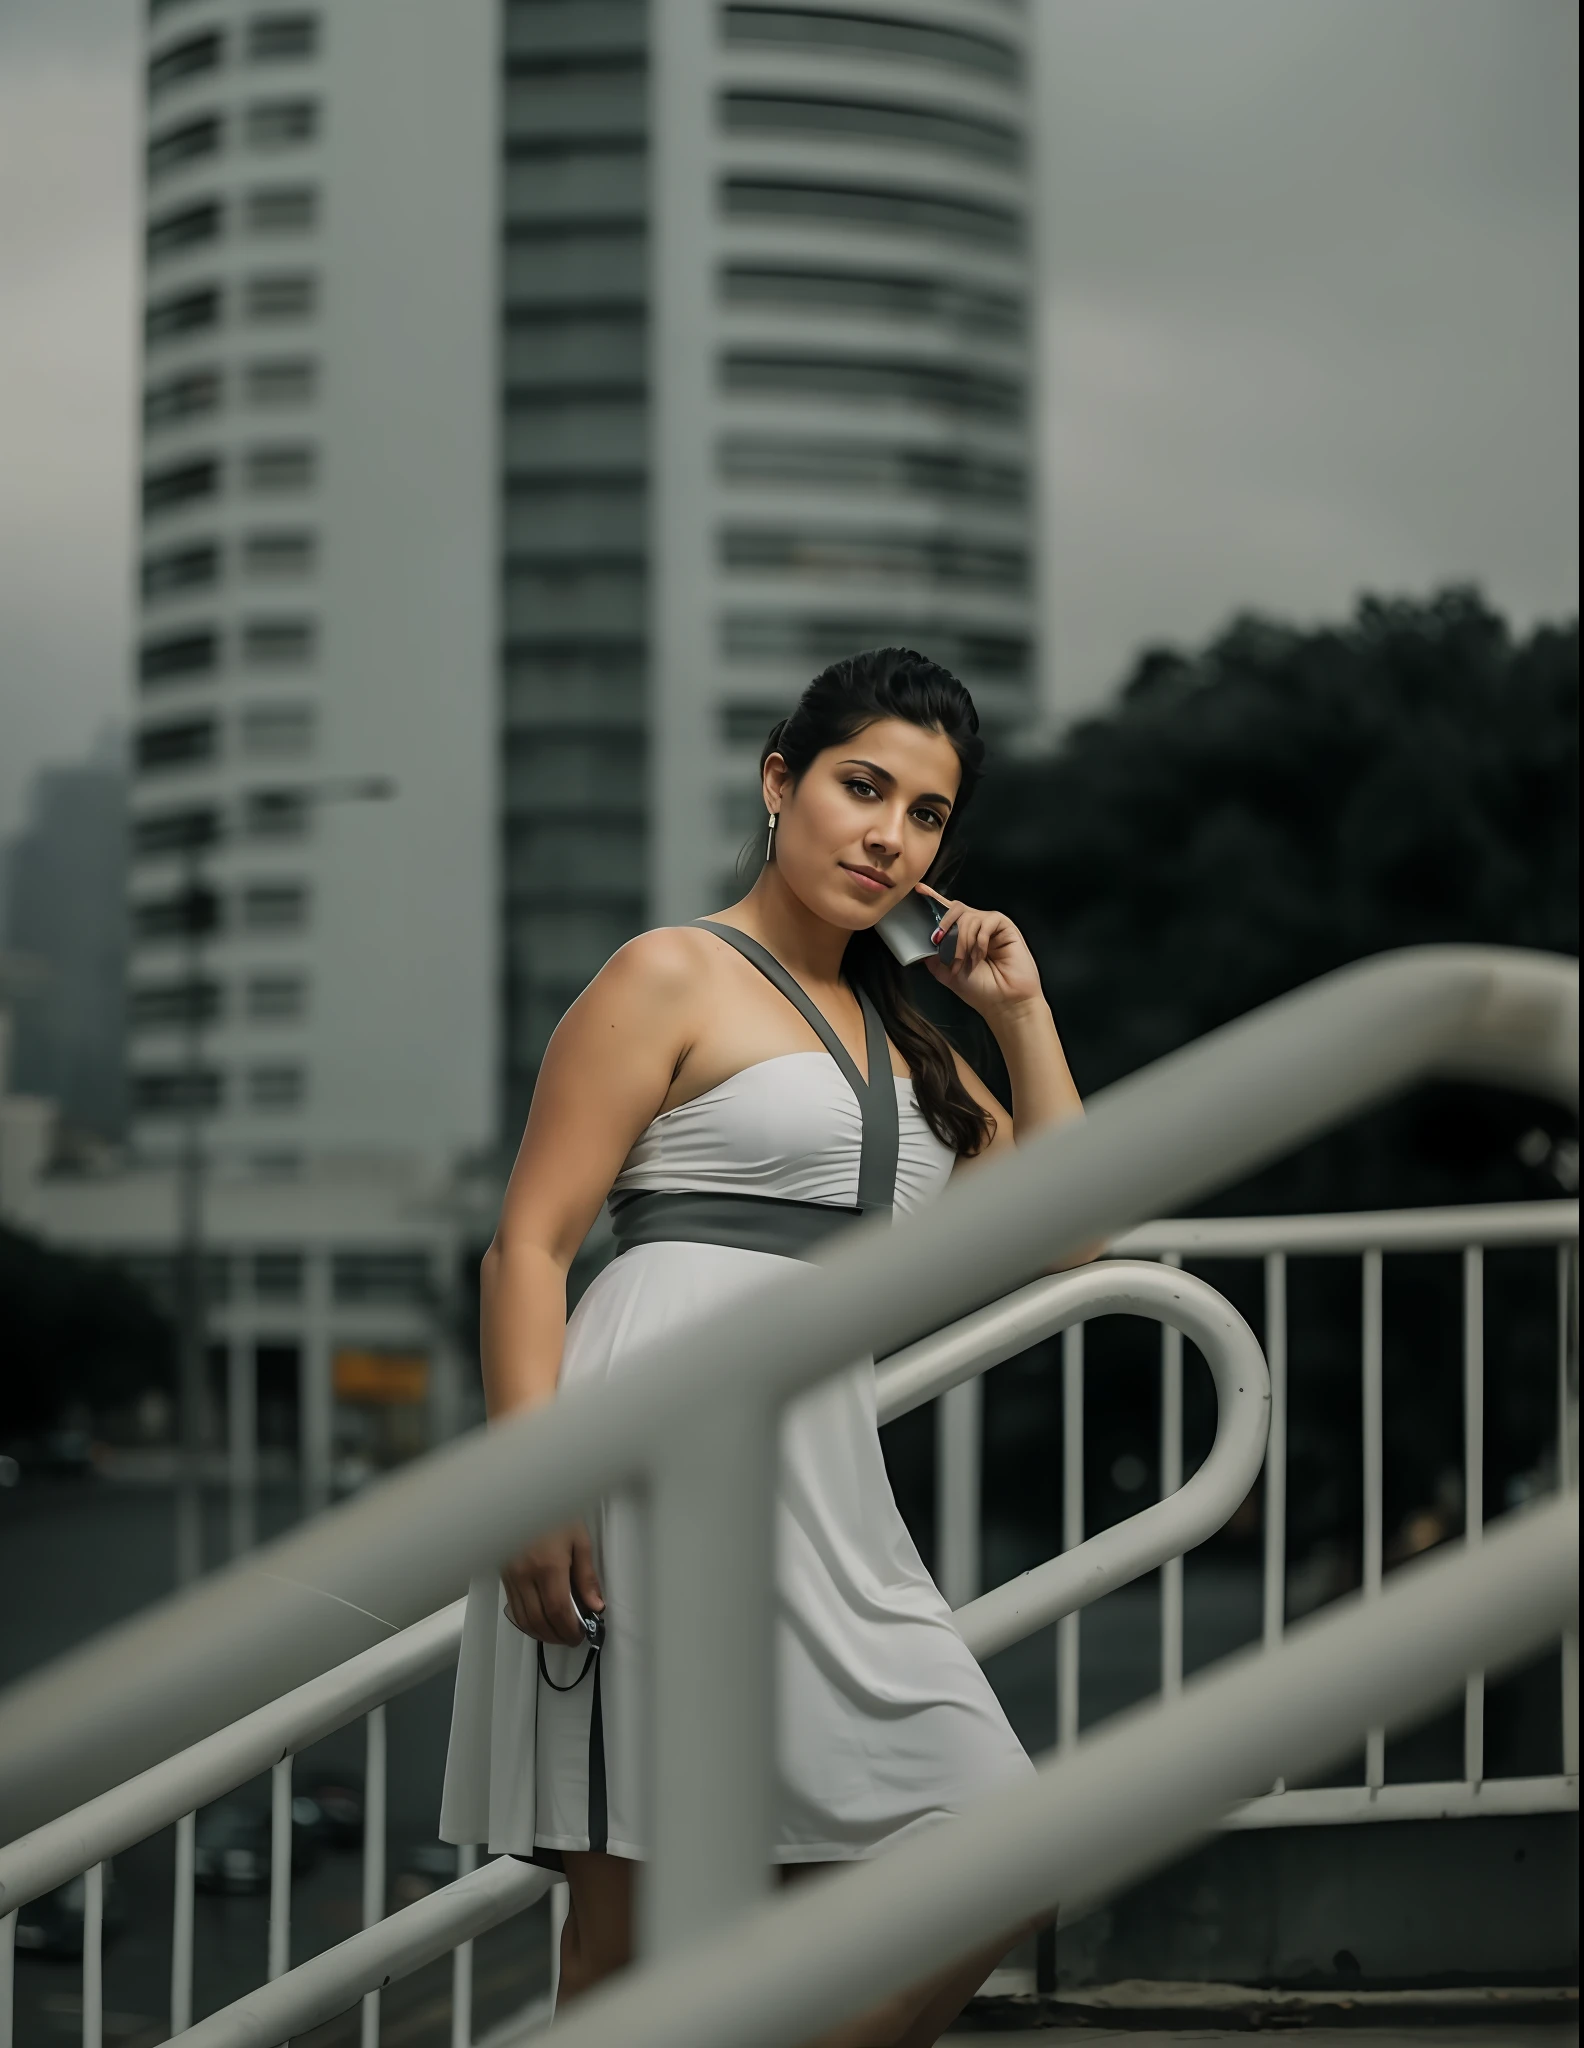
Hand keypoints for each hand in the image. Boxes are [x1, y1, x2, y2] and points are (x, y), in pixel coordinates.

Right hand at [501, 1520, 603, 1645]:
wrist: (524, 1495)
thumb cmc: (554, 1512)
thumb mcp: (579, 1539)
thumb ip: (587, 1576)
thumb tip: (595, 1605)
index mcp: (548, 1565)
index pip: (559, 1611)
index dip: (570, 1629)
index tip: (581, 1634)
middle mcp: (525, 1575)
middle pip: (539, 1620)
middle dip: (557, 1636)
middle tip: (572, 1637)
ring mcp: (511, 1576)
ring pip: (523, 1619)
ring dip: (541, 1633)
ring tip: (558, 1634)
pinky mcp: (503, 1576)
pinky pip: (514, 1608)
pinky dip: (527, 1622)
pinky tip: (540, 1621)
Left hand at [917, 884, 1044, 1018]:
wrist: (1003, 1002)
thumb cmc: (979, 990)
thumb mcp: (946, 973)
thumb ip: (932, 956)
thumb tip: (920, 942)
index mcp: (961, 936)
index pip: (946, 912)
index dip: (933, 899)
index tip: (918, 889)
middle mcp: (975, 927)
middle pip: (955, 909)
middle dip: (945, 927)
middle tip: (942, 945)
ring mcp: (989, 926)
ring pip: (968, 917)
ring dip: (962, 942)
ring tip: (966, 962)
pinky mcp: (1005, 926)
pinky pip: (986, 921)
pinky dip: (979, 940)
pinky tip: (981, 956)